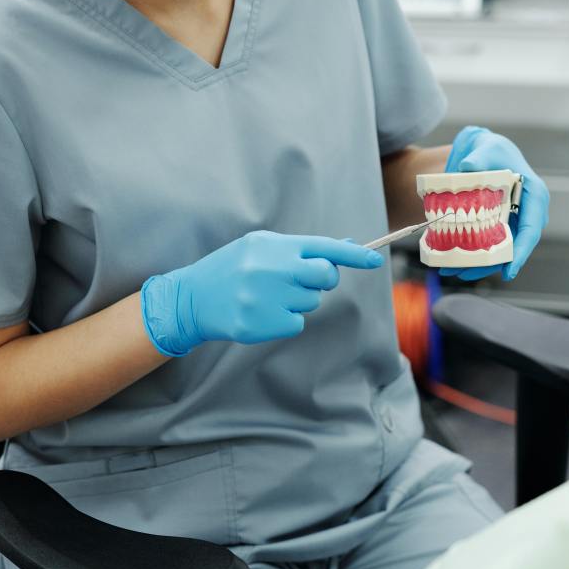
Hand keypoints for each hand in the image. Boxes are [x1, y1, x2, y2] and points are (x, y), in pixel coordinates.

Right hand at [141, 231, 383, 355]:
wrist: (192, 297)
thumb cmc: (232, 269)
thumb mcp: (261, 248)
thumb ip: (301, 249)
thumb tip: (344, 248)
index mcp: (273, 245)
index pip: (323, 248)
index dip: (353, 256)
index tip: (376, 260)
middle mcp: (272, 269)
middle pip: (324, 277)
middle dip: (321, 280)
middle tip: (299, 280)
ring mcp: (266, 298)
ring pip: (310, 302)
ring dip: (297, 300)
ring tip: (268, 294)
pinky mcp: (262, 324)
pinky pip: (296, 323)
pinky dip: (285, 320)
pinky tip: (262, 312)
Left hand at [440, 125, 549, 281]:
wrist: (482, 152)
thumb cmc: (491, 149)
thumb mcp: (487, 148)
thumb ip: (480, 158)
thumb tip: (467, 168)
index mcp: (533, 196)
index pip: (531, 230)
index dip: (521, 252)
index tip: (508, 271)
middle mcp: (525, 213)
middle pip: (512, 246)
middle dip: (489, 264)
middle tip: (464, 273)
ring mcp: (510, 221)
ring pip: (497, 250)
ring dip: (475, 263)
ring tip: (450, 271)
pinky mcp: (494, 225)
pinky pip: (485, 244)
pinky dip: (469, 253)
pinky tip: (449, 260)